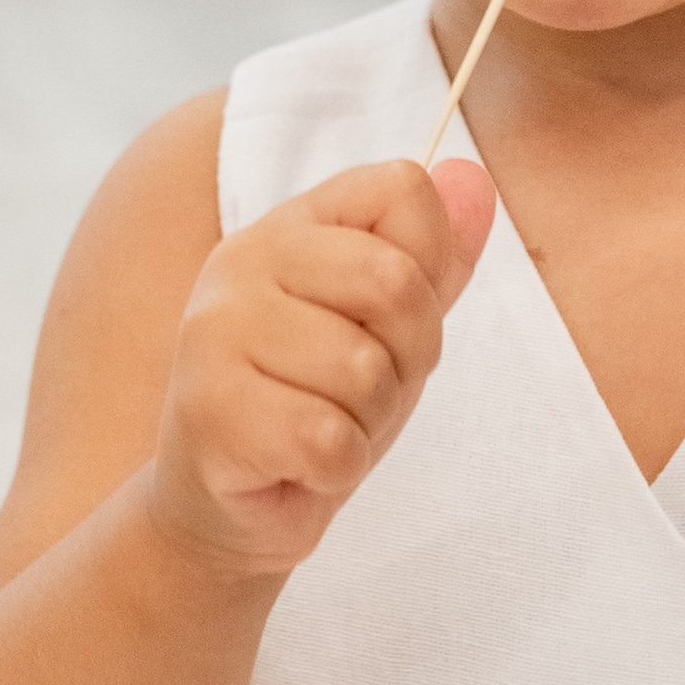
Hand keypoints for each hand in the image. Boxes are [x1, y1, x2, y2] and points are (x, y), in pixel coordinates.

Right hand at [149, 157, 494, 581]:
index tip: (381, 325)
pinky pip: (328, 439)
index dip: (426, 276)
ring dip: (365, 422)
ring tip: (318, 428)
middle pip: (396, 282)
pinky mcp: (210, 411)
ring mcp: (215, 333)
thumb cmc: (311, 405)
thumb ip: (433, 257)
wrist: (230, 508)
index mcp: (290, 226)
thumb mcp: (389, 328)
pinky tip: (297, 465)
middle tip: (355, 392)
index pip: (403, 191)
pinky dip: (335, 468)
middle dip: (406, 358)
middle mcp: (241, 261)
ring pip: (364, 370)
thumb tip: (474, 177)